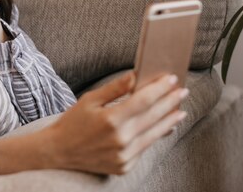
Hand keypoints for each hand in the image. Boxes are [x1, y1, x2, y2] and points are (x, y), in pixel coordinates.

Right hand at [42, 72, 187, 174]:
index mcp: (111, 119)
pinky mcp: (124, 166)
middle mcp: (120, 139)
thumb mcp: (90, 99)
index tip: (171, 78)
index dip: (160, 88)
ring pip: (154, 134)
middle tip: (183, 90)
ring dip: (169, 120)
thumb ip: (115, 88)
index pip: (144, 100)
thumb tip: (136, 75)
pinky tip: (163, 127)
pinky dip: (156, 135)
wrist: (59, 151)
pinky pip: (145, 147)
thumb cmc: (73, 122)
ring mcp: (124, 155)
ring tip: (180, 110)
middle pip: (154, 116)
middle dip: (171, 101)